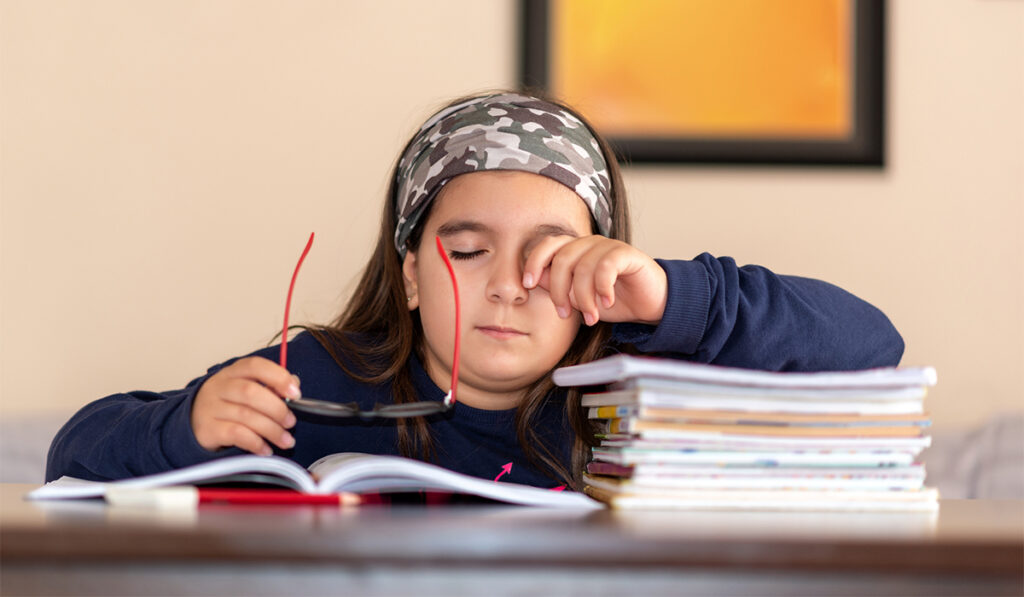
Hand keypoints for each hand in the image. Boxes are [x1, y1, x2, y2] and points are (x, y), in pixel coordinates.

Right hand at [191, 357, 298, 454]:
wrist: (193, 422)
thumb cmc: (228, 404)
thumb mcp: (245, 389)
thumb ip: (270, 386)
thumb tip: (294, 384)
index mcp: (233, 372)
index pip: (255, 366)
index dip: (278, 377)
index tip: (296, 393)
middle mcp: (220, 386)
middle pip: (251, 392)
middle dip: (277, 409)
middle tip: (291, 422)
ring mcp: (211, 407)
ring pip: (246, 416)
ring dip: (272, 430)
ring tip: (286, 440)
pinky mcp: (207, 429)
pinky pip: (236, 435)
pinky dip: (256, 443)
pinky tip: (266, 449)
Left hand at [522, 235, 666, 326]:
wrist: (648, 303)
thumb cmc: (612, 299)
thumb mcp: (578, 298)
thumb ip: (558, 287)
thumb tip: (534, 280)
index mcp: (574, 250)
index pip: (548, 245)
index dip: (534, 262)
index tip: (528, 285)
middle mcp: (589, 243)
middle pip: (562, 259)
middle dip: (559, 291)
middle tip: (564, 314)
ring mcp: (608, 246)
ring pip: (584, 267)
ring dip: (584, 298)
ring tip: (590, 317)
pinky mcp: (627, 254)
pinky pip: (606, 266)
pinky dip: (602, 288)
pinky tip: (607, 302)